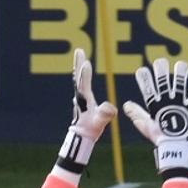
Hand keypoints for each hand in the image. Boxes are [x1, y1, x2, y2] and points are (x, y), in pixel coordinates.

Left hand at [56, 48, 116, 172]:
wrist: (82, 136)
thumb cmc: (91, 129)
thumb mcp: (99, 123)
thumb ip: (104, 115)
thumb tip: (109, 107)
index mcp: (84, 100)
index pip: (84, 84)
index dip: (85, 74)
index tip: (86, 63)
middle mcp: (80, 96)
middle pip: (79, 77)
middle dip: (79, 64)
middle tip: (79, 51)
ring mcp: (79, 97)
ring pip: (78, 79)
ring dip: (79, 67)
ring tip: (80, 56)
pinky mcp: (81, 99)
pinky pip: (80, 83)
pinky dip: (81, 75)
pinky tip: (82, 72)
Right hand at [123, 59, 187, 178]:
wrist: (174, 148)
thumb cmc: (159, 137)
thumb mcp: (145, 124)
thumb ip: (136, 113)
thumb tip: (126, 105)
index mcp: (154, 105)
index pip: (145, 87)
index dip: (143, 76)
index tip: (142, 71)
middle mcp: (166, 102)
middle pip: (162, 80)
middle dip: (160, 68)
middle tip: (161, 63)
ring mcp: (179, 104)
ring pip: (180, 82)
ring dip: (180, 71)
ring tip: (181, 65)